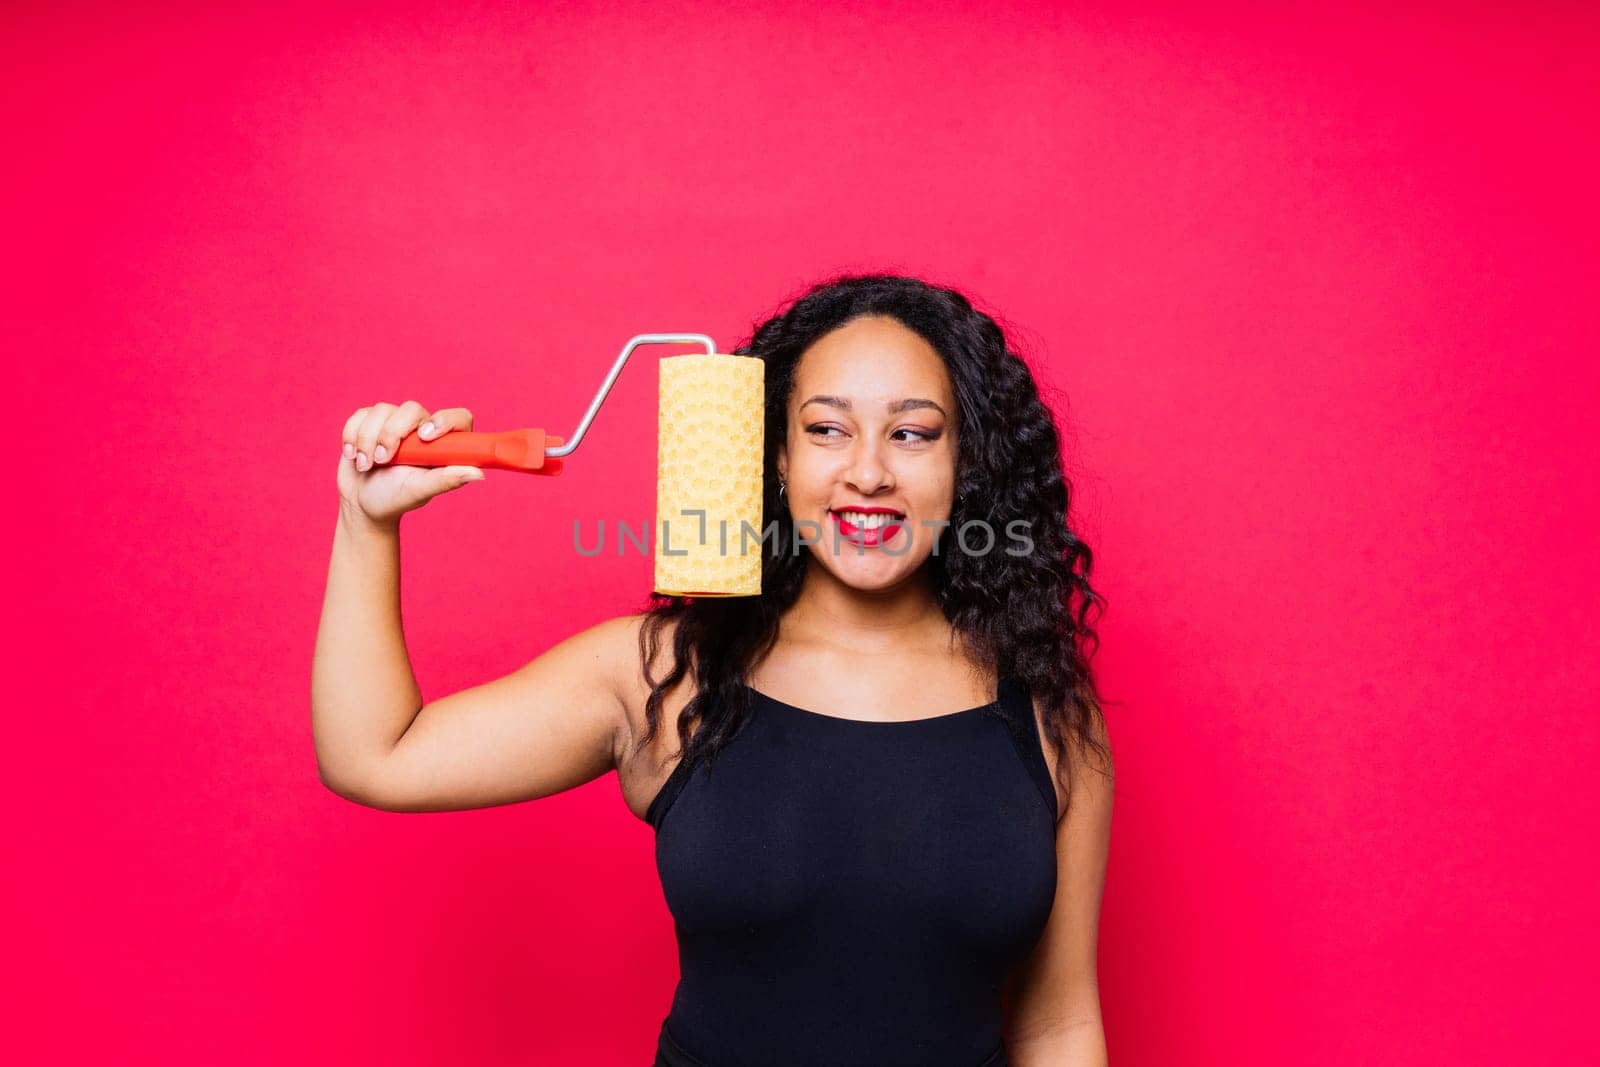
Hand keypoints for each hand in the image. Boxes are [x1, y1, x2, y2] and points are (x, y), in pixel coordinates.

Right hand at [337, 401, 483, 527]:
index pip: (458, 417)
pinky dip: (352, 435)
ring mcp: (395, 423)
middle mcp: (421, 428)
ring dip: (368, 439)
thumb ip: (446, 479)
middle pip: (412, 409)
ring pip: (382, 410)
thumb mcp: (420, 490)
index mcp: (443, 444)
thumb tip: (479, 474)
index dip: (444, 420)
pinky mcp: (370, 422)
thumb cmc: (395, 498)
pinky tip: (353, 455)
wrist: (361, 503)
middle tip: (383, 460)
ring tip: (366, 465)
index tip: (425, 437)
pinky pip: (361, 414)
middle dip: (392, 434)